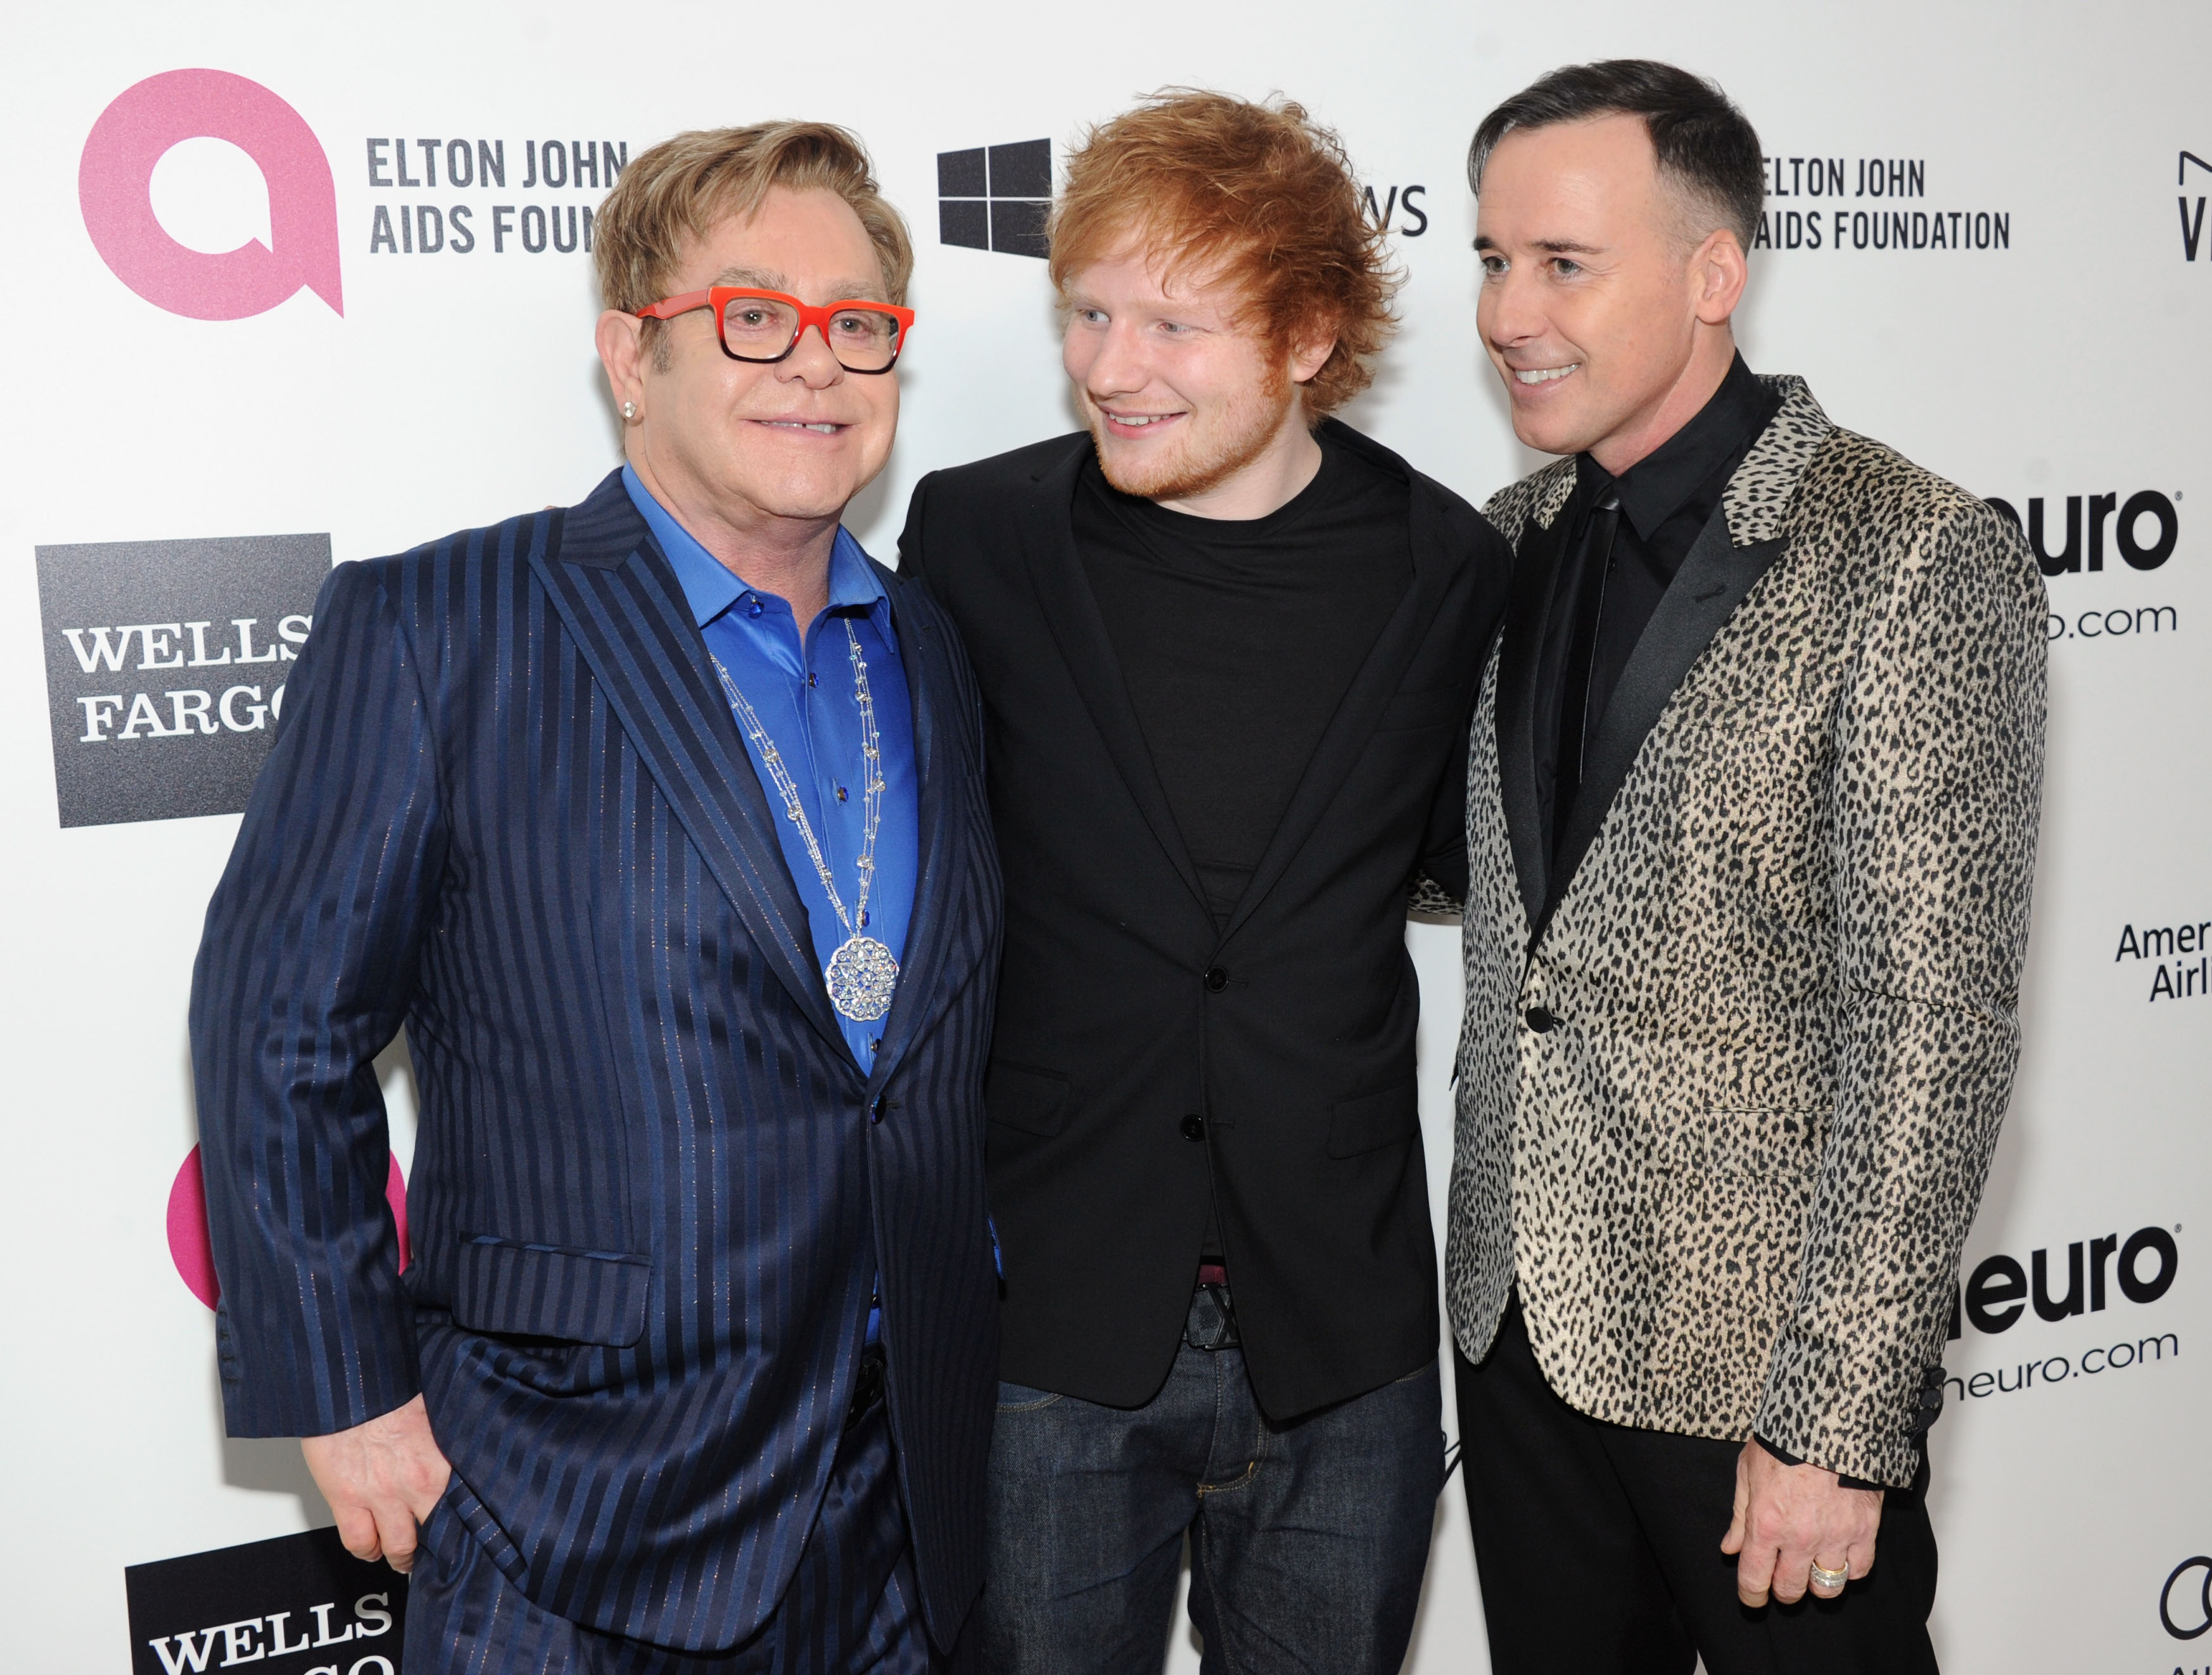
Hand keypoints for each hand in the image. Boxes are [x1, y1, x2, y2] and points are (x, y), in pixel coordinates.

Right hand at [299, 1394, 452, 1573]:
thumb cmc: (392, 1385)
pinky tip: (372, 1548)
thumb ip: (449, 1441)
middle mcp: (416, 1482)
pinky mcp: (346, 1498)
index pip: (465, 1508)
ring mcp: (380, 1494)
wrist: (350, 1376)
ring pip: (398, 1546)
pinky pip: (359, 1542)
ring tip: (405, 1557)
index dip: (468, 1526)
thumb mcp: (436, 1411)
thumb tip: (468, 1450)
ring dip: (402, 1555)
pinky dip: (367, 1550)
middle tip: (438, 1551)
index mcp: (442, 1459)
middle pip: (436, 1534)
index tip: (470, 1533)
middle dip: (438, 1546)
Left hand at [1719, 1437, 1881, 1606]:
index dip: (1751, 1596)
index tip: (1752, 1598)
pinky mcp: (1864, 1530)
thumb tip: (1730, 1548)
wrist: (1827, 1420)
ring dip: (1817, 1585)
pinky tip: (1841, 1558)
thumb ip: (1739, 1516)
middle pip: (1790, 1589)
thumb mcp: (1747, 1472)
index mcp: (1765, 1524)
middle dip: (1783, 1591)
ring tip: (1812, 1571)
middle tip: (1782, 1582)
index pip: (1754, 1578)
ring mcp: (1834, 1537)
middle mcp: (1799, 1538)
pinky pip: (1859, 1570)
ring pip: (1827, 1587)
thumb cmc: (1782, 1440)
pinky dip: (1850, 1570)